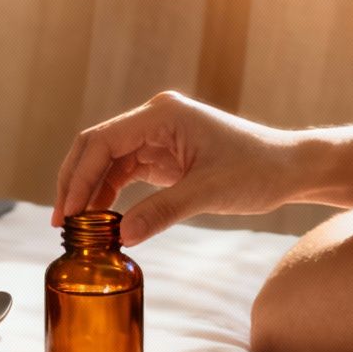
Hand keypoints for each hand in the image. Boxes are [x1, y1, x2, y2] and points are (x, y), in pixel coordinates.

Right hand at [53, 90, 302, 246]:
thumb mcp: (210, 193)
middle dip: (75, 183)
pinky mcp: (164, 154)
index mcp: (163, 115)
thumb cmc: (259, 170)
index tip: (68, 213)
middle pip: (97, 147)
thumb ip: (164, 211)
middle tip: (61, 223)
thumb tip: (123, 236)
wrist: (290, 168)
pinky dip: (110, 193)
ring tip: (78, 228)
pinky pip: (125, 171)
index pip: (103, 141)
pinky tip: (102, 219)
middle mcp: (155, 119)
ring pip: (107, 160)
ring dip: (90, 190)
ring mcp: (158, 136)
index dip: (79, 177)